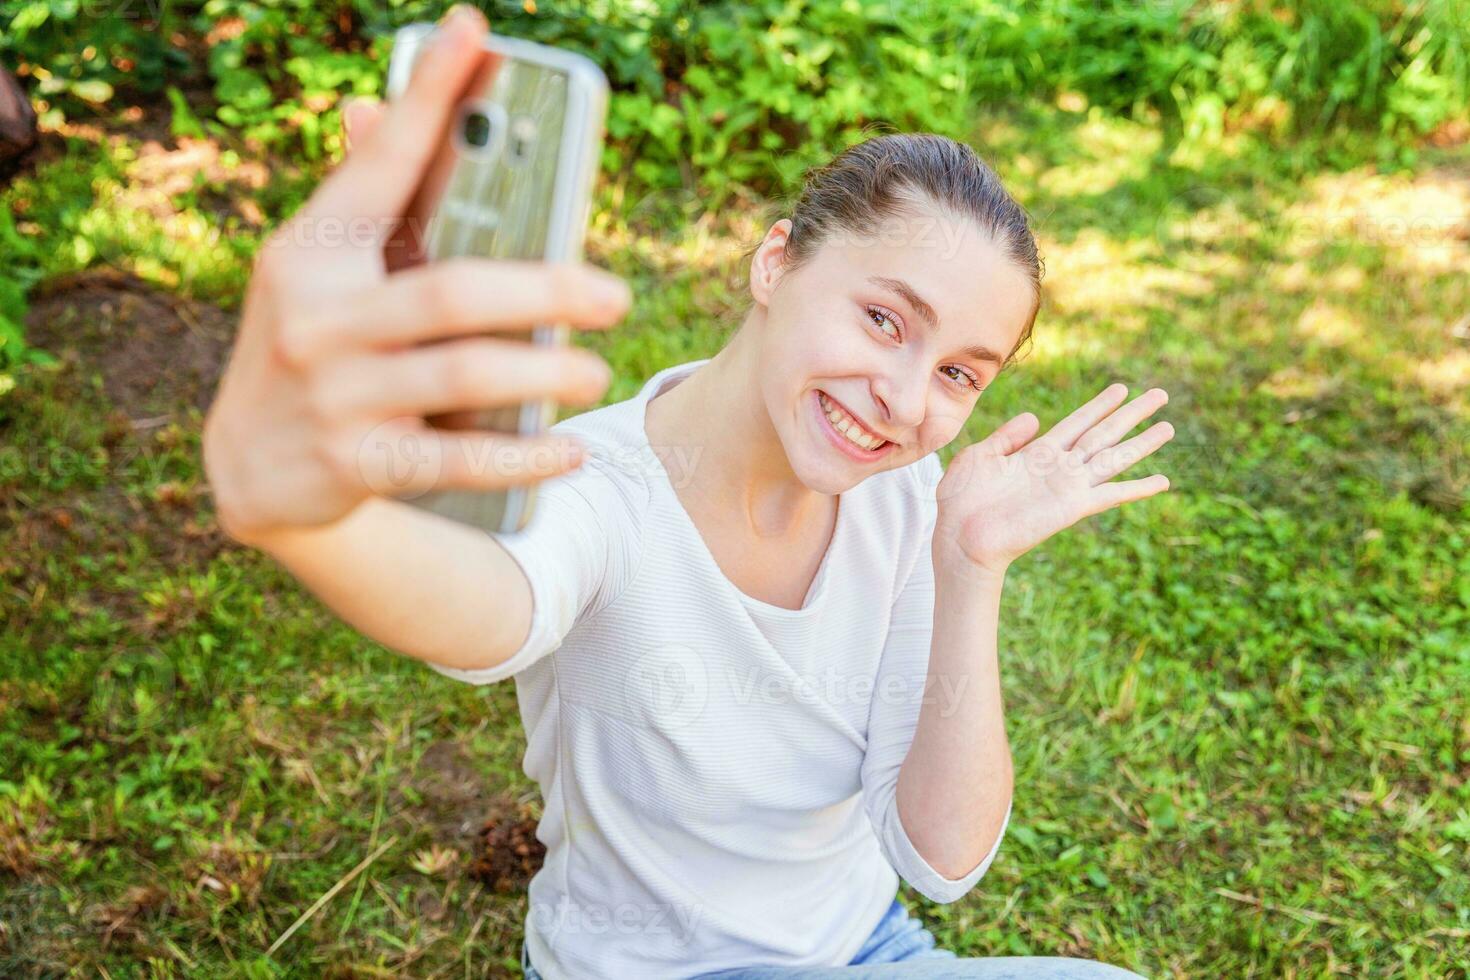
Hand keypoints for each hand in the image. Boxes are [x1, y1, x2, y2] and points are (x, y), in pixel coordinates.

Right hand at [202, 8, 629, 545]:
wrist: (251, 467)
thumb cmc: (316, 343)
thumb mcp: (324, 270)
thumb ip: (366, 200)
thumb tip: (378, 107)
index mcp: (314, 251)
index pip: (382, 164)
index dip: (431, 98)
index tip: (476, 30)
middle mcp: (315, 317)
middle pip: (452, 291)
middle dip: (548, 289)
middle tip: (614, 296)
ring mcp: (332, 395)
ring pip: (463, 376)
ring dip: (545, 374)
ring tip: (596, 371)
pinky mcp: (352, 466)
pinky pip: (455, 461)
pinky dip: (520, 454)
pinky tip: (568, 449)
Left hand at [933, 384, 1173, 577]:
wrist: (959, 538)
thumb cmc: (961, 501)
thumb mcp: (979, 456)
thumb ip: (1008, 436)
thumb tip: (1035, 417)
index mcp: (1037, 453)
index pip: (1077, 422)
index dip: (1100, 405)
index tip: (1122, 388)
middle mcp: (1059, 468)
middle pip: (1104, 434)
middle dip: (1132, 415)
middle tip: (1160, 395)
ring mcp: (1068, 487)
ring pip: (1114, 458)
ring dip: (1142, 443)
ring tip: (1169, 427)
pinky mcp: (1071, 508)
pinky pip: (1111, 494)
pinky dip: (1137, 488)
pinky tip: (1162, 481)